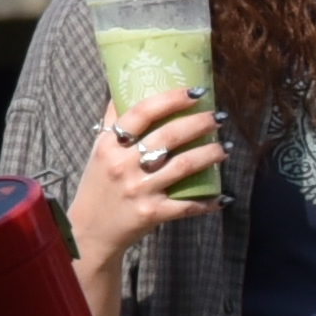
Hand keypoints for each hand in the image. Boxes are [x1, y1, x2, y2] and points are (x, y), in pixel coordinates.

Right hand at [69, 89, 212, 266]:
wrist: (89, 231)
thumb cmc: (98, 185)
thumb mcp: (98, 151)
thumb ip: (111, 120)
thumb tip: (120, 84)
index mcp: (109, 145)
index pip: (141, 113)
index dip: (170, 99)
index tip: (195, 91)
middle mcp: (123, 165)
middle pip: (168, 136)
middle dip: (199, 124)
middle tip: (218, 117)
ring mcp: (139, 190)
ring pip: (183, 166)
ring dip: (210, 154)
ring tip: (226, 148)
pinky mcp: (152, 213)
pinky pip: (188, 205)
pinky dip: (209, 201)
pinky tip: (224, 195)